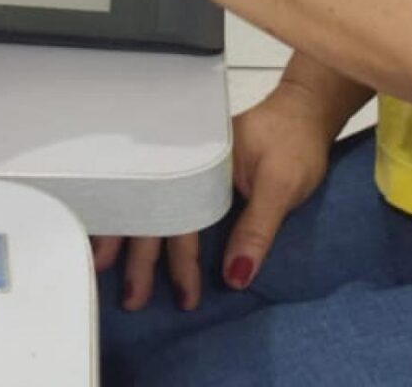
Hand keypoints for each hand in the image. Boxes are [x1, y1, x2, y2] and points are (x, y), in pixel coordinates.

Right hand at [90, 80, 342, 310]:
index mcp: (201, 164)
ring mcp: (188, 167)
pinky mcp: (196, 174)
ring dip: (130, 240)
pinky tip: (127, 239)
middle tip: (130, 300)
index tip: (183, 297)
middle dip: (138, 258)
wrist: (303, 110)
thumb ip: (256, 228)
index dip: (177, 261)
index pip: (182, 218)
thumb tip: (235, 278)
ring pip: (152, 206)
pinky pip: (166, 201)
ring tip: (107, 270)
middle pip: (155, 213)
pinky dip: (144, 222)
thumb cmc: (295, 142)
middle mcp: (186, 165)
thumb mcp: (282, 184)